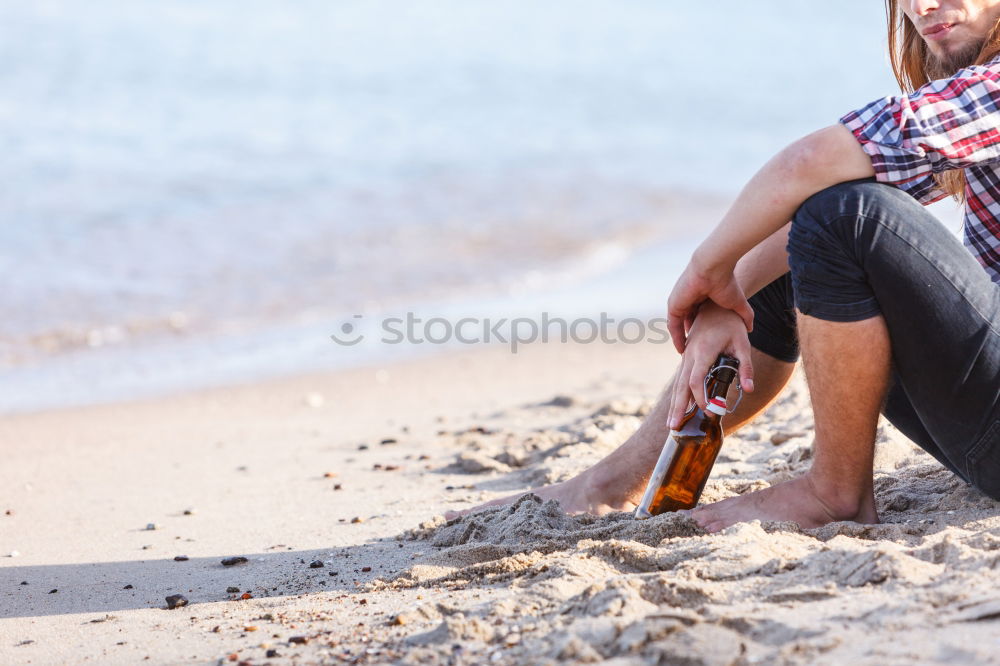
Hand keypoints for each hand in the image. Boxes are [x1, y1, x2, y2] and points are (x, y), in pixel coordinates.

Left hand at [666, 259, 753, 354]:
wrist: (713, 269)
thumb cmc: (727, 283)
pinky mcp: (674, 305)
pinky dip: (676, 338)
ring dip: (683, 340)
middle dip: (693, 337)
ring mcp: (681, 302)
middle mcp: (691, 300)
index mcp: (704, 297)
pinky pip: (673, 325)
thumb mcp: (738, 303)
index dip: (704, 331)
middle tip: (696, 354)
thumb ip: (745, 315)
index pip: (701, 317)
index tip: (707, 346)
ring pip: (680, 325)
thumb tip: (749, 329)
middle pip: (689, 322)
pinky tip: (681, 350)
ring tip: (688, 356)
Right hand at [667, 302, 754, 428]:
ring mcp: (686, 356)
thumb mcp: (743, 344)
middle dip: (678, 408)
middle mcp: (690, 355)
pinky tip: (679, 407)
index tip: (708, 411)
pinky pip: (681, 378)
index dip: (700, 398)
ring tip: (672, 424)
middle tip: (673, 428)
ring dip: (674, 404)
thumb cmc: (731, 324)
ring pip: (678, 384)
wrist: (715, 305)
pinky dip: (678, 394)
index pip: (696, 380)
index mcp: (702, 352)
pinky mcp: (687, 357)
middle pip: (681, 386)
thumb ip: (746, 368)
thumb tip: (749, 389)